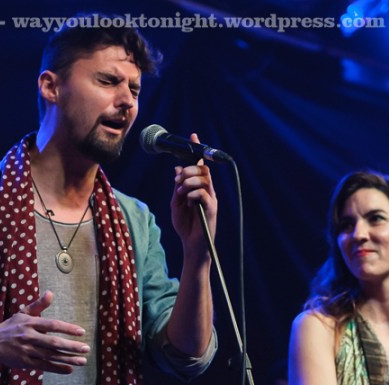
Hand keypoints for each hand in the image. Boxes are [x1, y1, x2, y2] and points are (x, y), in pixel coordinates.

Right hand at [0, 291, 89, 373]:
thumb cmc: (11, 327)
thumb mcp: (23, 313)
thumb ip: (39, 305)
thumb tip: (51, 293)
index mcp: (30, 323)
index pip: (52, 325)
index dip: (67, 328)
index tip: (81, 332)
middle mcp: (29, 337)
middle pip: (53, 343)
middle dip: (71, 346)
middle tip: (86, 348)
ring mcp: (27, 351)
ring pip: (50, 356)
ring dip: (68, 359)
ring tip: (83, 361)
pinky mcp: (25, 363)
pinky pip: (44, 366)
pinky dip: (57, 368)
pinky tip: (70, 369)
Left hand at [170, 133, 217, 257]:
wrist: (192, 244)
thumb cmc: (185, 224)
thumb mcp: (176, 203)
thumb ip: (178, 186)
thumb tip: (177, 168)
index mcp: (199, 187)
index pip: (199, 165)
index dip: (197, 150)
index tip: (193, 135)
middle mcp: (208, 190)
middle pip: (202, 169)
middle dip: (189, 170)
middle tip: (178, 179)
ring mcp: (211, 199)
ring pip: (204, 179)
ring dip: (189, 182)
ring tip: (181, 193)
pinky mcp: (212, 208)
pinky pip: (203, 194)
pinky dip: (192, 194)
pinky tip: (188, 202)